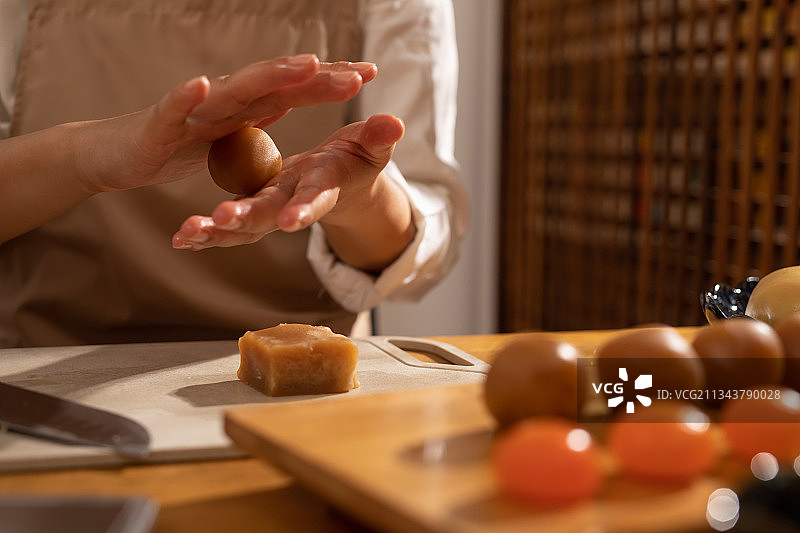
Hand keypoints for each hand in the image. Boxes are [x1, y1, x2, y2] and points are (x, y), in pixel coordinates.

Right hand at [74, 54, 375, 193]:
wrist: (119, 154)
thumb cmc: (175, 142)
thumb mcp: (229, 134)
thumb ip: (257, 114)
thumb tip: (290, 99)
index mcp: (244, 106)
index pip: (293, 89)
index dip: (329, 81)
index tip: (370, 73)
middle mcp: (223, 99)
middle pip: (276, 83)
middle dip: (317, 78)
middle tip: (357, 74)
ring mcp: (193, 108)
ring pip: (235, 89)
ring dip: (269, 75)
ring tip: (304, 66)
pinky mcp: (160, 125)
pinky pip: (174, 109)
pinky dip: (188, 97)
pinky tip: (203, 85)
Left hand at [173, 114, 413, 270]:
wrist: (342, 185)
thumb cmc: (357, 161)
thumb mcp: (372, 147)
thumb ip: (379, 138)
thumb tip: (395, 122)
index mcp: (322, 186)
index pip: (317, 199)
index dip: (305, 208)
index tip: (290, 219)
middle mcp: (293, 202)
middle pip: (269, 216)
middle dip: (246, 219)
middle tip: (222, 219)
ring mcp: (271, 208)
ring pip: (242, 228)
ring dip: (215, 232)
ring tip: (186, 234)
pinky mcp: (254, 208)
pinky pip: (228, 227)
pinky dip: (204, 234)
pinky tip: (180, 238)